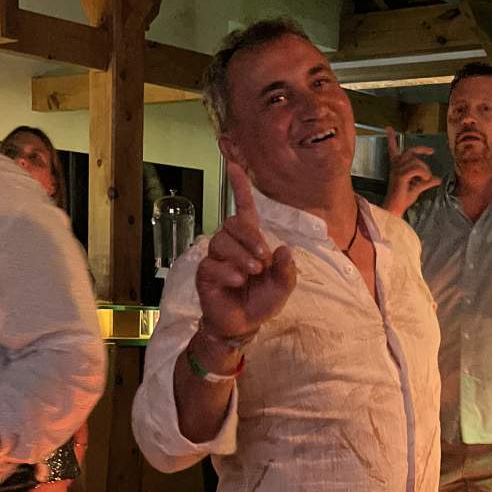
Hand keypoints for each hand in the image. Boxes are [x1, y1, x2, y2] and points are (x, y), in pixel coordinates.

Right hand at [196, 163, 297, 340]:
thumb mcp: (283, 286)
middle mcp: (231, 244)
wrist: (243, 325)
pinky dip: (228, 271)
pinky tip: (237, 281)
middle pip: (233, 223)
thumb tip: (284, 248)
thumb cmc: (261, 301)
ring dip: (241, 256)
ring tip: (252, 273)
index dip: (239, 187)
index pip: (243, 208)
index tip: (233, 166)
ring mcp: (216, 257)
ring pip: (222, 241)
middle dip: (251, 238)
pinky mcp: (205, 273)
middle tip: (263, 259)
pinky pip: (213, 264)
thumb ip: (286, 269)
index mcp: (250, 241)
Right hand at [383, 126, 439, 217]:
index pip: (392, 150)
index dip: (391, 139)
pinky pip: (417, 168)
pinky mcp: (401, 175)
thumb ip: (427, 182)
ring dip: (425, 170)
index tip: (389, 129)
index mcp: (397, 167)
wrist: (396, 208)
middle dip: (421, 149)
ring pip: (416, 162)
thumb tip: (438, 180)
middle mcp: (396, 166)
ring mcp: (398, 170)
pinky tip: (424, 179)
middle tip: (431, 151)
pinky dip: (424, 173)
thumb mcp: (418, 188)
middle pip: (410, 151)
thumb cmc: (403, 198)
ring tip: (426, 179)